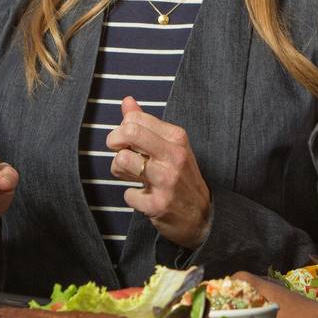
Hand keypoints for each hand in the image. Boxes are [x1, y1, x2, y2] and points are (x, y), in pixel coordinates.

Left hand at [107, 96, 211, 248]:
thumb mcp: (171, 146)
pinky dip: (132, 196)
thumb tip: (127, 101)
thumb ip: (146, 123)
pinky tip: (144, 196)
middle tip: (119, 151)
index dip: (123, 128)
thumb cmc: (182, 177)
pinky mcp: (157, 204)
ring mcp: (166, 181)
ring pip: (122, 161)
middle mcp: (174, 156)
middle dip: (114, 141)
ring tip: (131, 174)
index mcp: (177, 138)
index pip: (136, 118)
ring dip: (119, 169)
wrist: (203, 216)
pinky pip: (127, 193)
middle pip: (128, 133)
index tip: (127, 139)